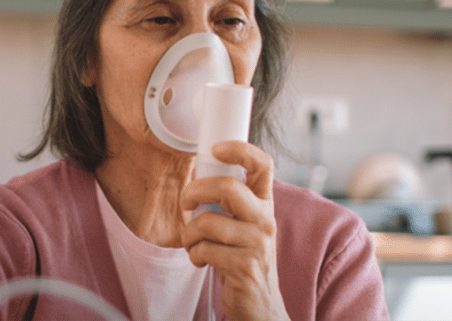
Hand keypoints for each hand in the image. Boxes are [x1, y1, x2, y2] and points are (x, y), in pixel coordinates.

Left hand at [181, 141, 289, 319]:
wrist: (259, 304)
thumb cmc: (242, 259)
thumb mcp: (242, 226)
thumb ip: (229, 204)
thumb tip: (198, 180)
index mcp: (264, 205)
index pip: (263, 165)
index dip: (240, 149)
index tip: (216, 148)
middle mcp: (265, 221)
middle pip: (228, 187)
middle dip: (194, 191)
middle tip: (186, 203)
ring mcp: (257, 243)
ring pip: (208, 221)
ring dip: (189, 234)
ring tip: (192, 243)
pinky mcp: (245, 266)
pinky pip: (204, 249)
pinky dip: (194, 255)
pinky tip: (202, 261)